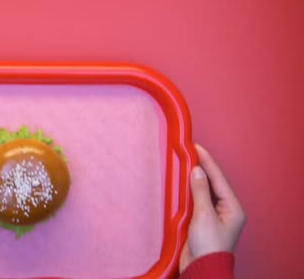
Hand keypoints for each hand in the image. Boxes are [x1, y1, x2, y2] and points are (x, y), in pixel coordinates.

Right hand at [179, 144, 245, 271]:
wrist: (201, 268)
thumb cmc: (208, 246)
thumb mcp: (204, 216)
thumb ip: (200, 192)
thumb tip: (198, 171)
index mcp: (232, 207)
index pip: (218, 178)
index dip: (207, 161)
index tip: (196, 147)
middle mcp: (225, 210)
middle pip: (212, 183)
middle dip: (201, 167)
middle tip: (189, 151)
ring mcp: (213, 216)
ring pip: (203, 191)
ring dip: (194, 178)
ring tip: (184, 162)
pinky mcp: (201, 222)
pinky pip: (196, 200)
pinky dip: (188, 190)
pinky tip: (181, 183)